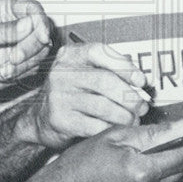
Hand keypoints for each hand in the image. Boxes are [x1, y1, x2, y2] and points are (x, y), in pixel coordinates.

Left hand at [0, 0, 51, 111]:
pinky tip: (1, 74)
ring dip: (25, 63)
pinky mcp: (25, 61)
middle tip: (13, 58)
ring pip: (43, 49)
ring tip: (2, 69)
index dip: (40, 20)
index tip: (42, 36)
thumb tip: (28, 23)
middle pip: (43, 29)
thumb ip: (3, 30)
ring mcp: (23, 43)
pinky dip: (20, 73)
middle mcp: (19, 23)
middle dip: (31, 47)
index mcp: (6, 9)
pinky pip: (36, 66)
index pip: (32, 7)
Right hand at [22, 43, 149, 149]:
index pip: (101, 53)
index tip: (141, 82)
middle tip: (141, 107)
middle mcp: (62, 73)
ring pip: (103, 106)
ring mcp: (59, 96)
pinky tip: (117, 129)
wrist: (40, 117)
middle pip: (105, 81)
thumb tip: (139, 80)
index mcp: (70, 55)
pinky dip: (111, 128)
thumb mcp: (84, 72)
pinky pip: (95, 126)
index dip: (125, 67)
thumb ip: (109, 69)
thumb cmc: (71, 92)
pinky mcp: (60, 119)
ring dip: (125, 116)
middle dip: (130, 97)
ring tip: (133, 120)